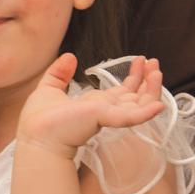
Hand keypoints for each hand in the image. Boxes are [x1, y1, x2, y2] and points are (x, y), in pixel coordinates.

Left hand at [17, 55, 164, 157]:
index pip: (122, 91)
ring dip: (151, 89)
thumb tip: (70, 56)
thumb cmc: (39, 121)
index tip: (140, 61)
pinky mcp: (105, 119)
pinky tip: (158, 105)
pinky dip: (146, 112)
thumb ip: (60, 73)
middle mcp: (106, 111)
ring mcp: (108, 116)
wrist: (35, 137)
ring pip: (138, 104)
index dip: (133, 77)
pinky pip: (131, 117)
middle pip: (135, 96)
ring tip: (157, 71)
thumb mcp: (49, 89)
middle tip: (155, 63)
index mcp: (96, 106)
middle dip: (147, 80)